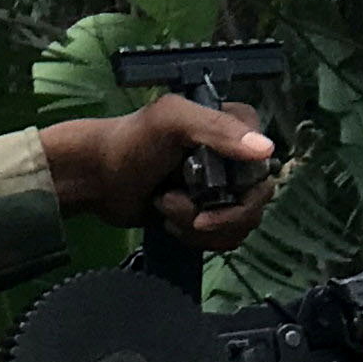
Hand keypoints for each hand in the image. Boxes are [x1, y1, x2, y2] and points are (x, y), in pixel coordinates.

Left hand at [40, 96, 280, 253]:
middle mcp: (232, 157)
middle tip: (175, 206)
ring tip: (166, 208)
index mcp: (232, 126)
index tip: (211, 192)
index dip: (241, 187)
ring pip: (240, 225)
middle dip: (216, 214)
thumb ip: (218, 129)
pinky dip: (197, 239)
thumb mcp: (172, 122)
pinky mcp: (206, 214)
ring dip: (200, 228)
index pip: (263, 165)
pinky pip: (224, 238)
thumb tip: (266, 150)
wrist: (97, 179)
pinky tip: (170, 224)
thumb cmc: (130, 143)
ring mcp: (220, 188)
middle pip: (255, 202)